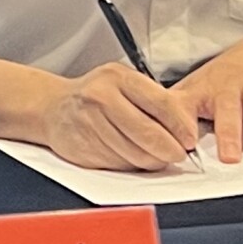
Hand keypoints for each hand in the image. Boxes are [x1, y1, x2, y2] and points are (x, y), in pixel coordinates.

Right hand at [40, 62, 203, 171]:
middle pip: (149, 132)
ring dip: (154, 161)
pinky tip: (133, 157)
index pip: (161, 103)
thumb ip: (152, 100)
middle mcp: (102, 98)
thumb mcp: (123, 83)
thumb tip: (185, 126)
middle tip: (178, 153)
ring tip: (157, 156)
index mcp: (117, 77)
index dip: (181, 125)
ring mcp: (91, 123)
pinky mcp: (85, 147)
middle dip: (171, 149)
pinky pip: (120, 164)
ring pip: (136, 153)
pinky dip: (133, 166)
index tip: (189, 137)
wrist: (52, 107)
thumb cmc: (95, 95)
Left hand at [169, 34, 242, 163]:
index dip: (185, 123)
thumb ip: (181, 113)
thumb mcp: (196, 89)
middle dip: (229, 135)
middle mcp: (229, 86)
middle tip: (229, 158)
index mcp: (203, 89)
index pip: (188, 105)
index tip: (186, 143)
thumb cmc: (224, 79)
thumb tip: (161, 139)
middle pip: (228, 111)